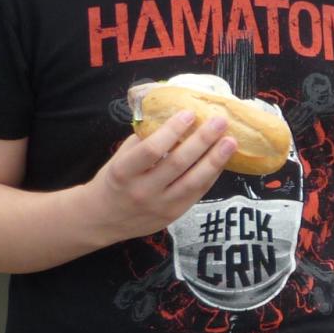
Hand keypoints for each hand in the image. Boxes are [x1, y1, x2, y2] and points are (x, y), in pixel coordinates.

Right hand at [86, 110, 232, 243]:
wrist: (103, 219)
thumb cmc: (113, 181)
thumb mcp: (120, 158)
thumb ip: (144, 141)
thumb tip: (173, 117)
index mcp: (124, 172)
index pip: (151, 150)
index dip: (172, 130)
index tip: (189, 113)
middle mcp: (143, 191)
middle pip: (177, 163)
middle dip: (202, 140)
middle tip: (219, 122)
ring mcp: (160, 205)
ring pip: (193, 181)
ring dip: (214, 160)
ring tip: (230, 142)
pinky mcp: (174, 214)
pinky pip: (197, 193)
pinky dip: (211, 175)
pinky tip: (222, 160)